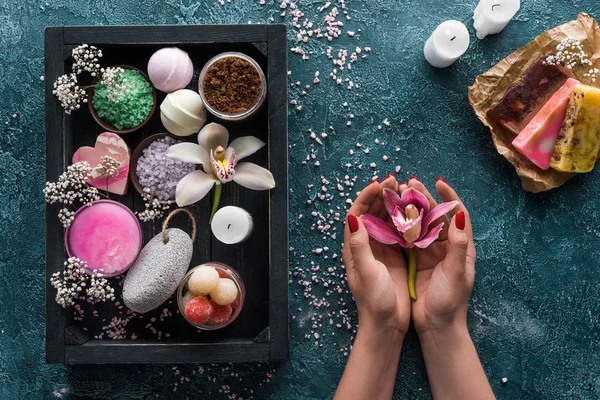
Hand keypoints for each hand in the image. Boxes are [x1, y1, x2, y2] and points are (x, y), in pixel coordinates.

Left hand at [342, 176, 410, 335]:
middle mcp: (365, 245)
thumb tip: (352, 217)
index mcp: (355, 247)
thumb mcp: (366, 272)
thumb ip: (360, 245)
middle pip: (371, 212)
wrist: (386, 324)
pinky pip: (398, 231)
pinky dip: (405, 218)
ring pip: (385, 219)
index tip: (380, 183)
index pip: (357, 213)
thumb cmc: (374, 300)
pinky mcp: (394, 256)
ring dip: (393, 203)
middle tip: (395, 180)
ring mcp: (380, 250)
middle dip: (381, 194)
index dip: (367, 196)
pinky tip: (415, 209)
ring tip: (405, 188)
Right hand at [399, 178, 474, 334]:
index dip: (449, 196)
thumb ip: (459, 244)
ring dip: (410, 208)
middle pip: (435, 215)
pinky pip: (408, 238)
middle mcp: (446, 247)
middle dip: (424, 198)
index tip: (438, 182)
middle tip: (410, 182)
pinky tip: (390, 215)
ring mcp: (430, 254)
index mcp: (461, 247)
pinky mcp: (416, 261)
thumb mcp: (457, 272)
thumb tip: (460, 216)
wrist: (437, 326)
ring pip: (420, 224)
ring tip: (399, 193)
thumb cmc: (450, 301)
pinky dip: (400, 225)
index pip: (457, 214)